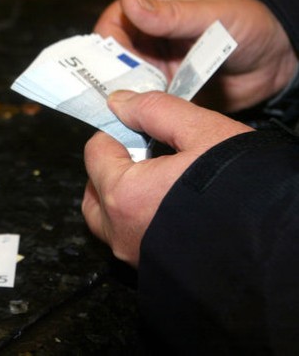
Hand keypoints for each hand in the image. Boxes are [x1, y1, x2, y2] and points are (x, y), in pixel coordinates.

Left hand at [82, 90, 252, 265]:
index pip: (95, 152)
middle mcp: (120, 230)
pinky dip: (136, 219)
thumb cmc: (242, 188)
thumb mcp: (203, 133)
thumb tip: (119, 102)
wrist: (276, 245)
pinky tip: (169, 206)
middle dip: (113, 166)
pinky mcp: (149, 269)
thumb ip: (154, 111)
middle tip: (148, 155)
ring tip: (158, 181)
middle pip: (95, 188)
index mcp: (124, 194)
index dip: (117, 134)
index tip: (140, 130)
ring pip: (107, 218)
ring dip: (120, 195)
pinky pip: (128, 238)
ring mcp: (133, 254)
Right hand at [94, 0, 297, 111]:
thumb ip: (170, 14)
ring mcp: (153, 62)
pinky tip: (140, 117)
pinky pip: (140, 100)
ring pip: (122, 80)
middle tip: (116, 95)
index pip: (113, 22)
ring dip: (124, 95)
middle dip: (110, 75)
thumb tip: (128, 1)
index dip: (106, 45)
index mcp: (152, 5)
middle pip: (111, 55)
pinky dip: (138, 109)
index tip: (111, 67)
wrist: (273, 65)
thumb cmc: (248, 27)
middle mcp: (146, 34)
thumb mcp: (211, 16)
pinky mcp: (161, 88)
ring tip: (128, 109)